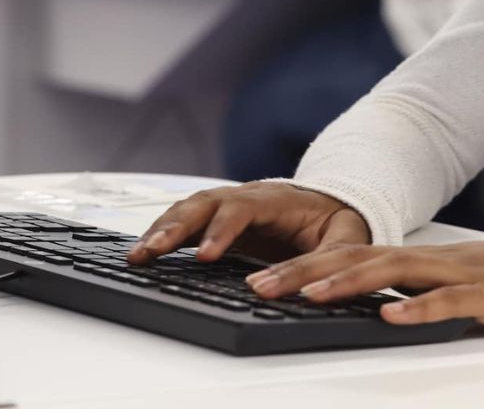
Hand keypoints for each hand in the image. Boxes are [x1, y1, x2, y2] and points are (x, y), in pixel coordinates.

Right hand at [127, 181, 369, 265]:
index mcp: (277, 198)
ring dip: (161, 230)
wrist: (333, 206)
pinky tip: (145, 250)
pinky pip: (186, 221)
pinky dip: (163, 233)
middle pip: (204, 204)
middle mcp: (247, 195)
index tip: (205, 256)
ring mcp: (229, 204)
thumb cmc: (339, 224)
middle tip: (152, 253)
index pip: (243, 209)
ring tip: (137, 255)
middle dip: (175, 227)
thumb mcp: (346, 241)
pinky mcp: (218, 220)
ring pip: (189, 209)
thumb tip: (302, 288)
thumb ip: (326, 261)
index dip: (222, 230)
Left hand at [246, 241, 483, 329]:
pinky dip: (417, 308)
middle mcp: (418, 261)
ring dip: (348, 282)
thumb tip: (338, 303)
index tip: (257, 279)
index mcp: (402, 259)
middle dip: (304, 272)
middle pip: (353, 259)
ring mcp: (447, 274)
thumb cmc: (479, 284)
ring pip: (390, 273)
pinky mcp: (477, 296)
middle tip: (262, 286)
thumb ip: (388, 291)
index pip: (341, 257)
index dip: (297, 266)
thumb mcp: (424, 286)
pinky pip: (444, 301)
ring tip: (312, 294)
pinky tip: (391, 317)